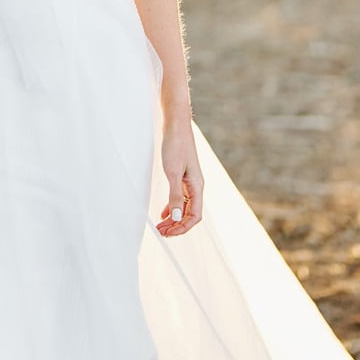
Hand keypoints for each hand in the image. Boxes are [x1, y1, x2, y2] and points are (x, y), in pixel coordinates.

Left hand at [157, 114, 202, 238]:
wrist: (176, 126)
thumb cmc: (176, 146)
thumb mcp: (172, 172)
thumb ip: (175, 196)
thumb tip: (176, 217)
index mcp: (197, 187)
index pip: (194, 216)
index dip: (183, 227)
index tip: (169, 233)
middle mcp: (196, 187)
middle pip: (190, 214)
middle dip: (177, 225)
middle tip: (162, 232)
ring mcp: (189, 182)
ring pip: (184, 207)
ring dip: (173, 218)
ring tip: (161, 226)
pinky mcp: (182, 177)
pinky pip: (180, 198)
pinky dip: (172, 208)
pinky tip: (164, 213)